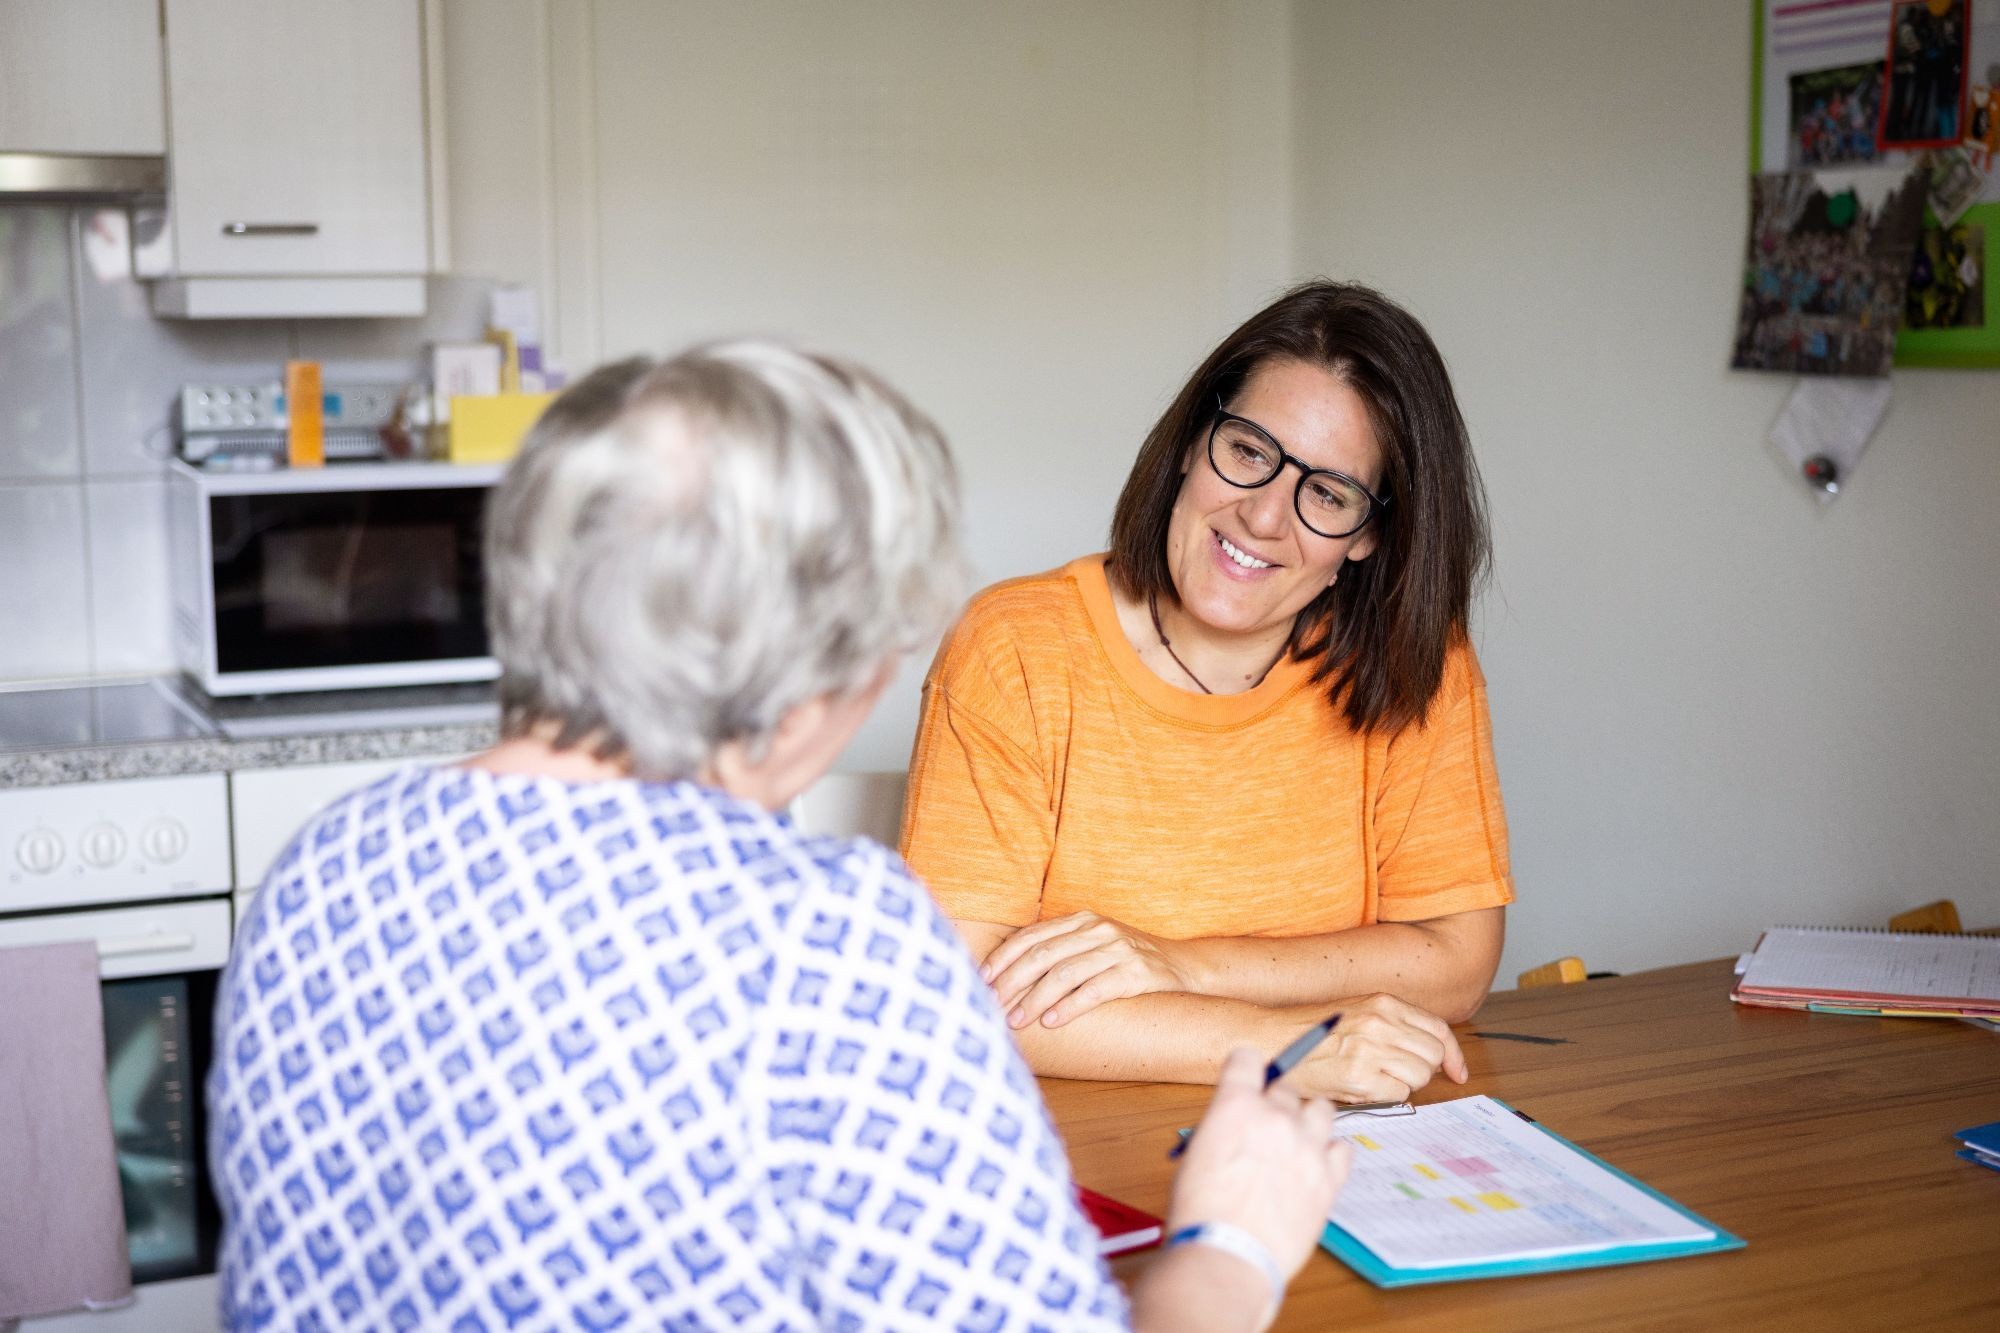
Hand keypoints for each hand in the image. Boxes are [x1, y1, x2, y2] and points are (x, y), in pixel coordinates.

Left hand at [980, 911, 1193, 1028]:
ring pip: (1065, 973)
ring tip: (1016, 1020)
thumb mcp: (1093, 945)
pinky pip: (1095, 990)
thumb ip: (1060, 950)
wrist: (1184, 967)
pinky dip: (1070, 1007)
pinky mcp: (1136, 973)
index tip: (982, 980)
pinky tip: (1051, 1022)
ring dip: (1035, 1000)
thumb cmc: (1127, 961)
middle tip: (991, 1005)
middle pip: (1043, 955)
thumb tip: (1008, 975)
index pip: (1032, 935)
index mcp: (1082, 920)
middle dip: (1012, 982)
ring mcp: (1118, 950)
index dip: (1004, 958)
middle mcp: (1098, 930)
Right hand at [1169, 1046, 1353, 1285]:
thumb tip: (1237, 1129)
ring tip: (1297, 1143)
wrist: (1229, 1254)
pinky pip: (1343, 1148)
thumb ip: (1224, 1130)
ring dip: (1309, 1121)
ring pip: (1322, 1109)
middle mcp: (1277, 1117)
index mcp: (1236, 1106)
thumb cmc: (1202, 1213)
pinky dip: (1331, 1153)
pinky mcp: (1329, 1178)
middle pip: (1285, 1089)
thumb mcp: (1198, 1156)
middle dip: (1275, 1105)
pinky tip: (1316, 1166)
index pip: (1247, 1059)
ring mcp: (1308, 1146)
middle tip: (1265, 1130)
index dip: (1245, 1069)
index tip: (1246, 1079)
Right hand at [1279, 993, 1468, 1102]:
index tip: (1457, 1072)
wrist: (1271, 1040)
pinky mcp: (1360, 1077)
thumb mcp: (1357, 1013)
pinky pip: (1400, 1094)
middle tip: (1396, 1074)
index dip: (1452, 1055)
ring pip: (1421, 1076)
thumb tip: (1429, 1055)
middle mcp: (1381, 1022)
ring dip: (1404, 1084)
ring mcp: (1371, 1049)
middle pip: (1433, 1055)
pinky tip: (1362, 1087)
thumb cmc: (1310, 1032)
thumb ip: (1392, 1026)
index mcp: (1383, 1003)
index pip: (1438, 1029)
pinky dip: (1387, 1096)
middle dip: (1422, 1070)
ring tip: (1374, 1079)